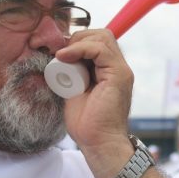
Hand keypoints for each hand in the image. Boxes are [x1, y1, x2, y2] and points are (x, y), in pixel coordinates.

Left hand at [55, 30, 134, 177]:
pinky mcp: (118, 75)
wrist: (98, 143)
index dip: (77, 41)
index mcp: (109, 70)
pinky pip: (100, 49)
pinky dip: (80, 49)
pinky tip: (65, 57)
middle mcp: (118, 68)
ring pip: (102, 38)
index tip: (58, 52)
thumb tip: (58, 59)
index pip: (97, 41)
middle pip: (101, 35)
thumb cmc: (86, 123)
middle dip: (77, 38)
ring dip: (77, 43)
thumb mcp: (74, 90)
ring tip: (62, 57)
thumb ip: (72, 73)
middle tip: (60, 54)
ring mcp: (120, 70)